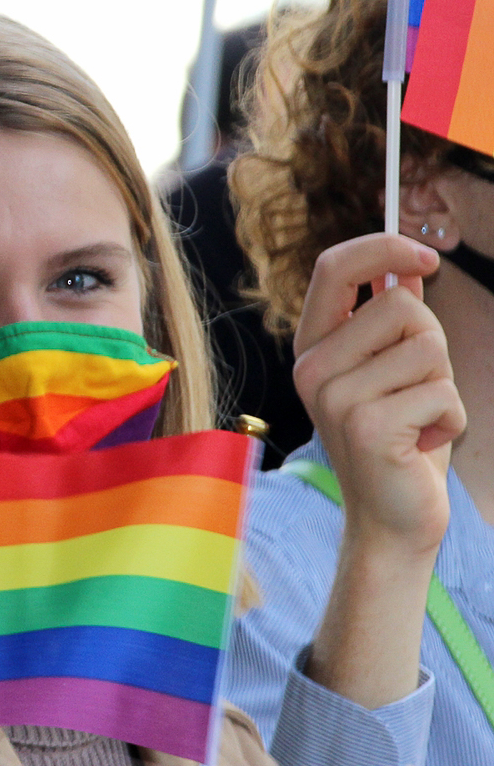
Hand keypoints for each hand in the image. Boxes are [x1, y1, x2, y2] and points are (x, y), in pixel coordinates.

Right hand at [293, 233, 464, 559]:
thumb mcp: (391, 371)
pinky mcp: (367, 426)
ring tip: (418, 418)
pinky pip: (443, 392)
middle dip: (431, 343)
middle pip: (400, 304)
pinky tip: (424, 442)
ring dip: (444, 383)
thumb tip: (406, 269)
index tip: (426, 259)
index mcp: (312, 348)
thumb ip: (390, 320)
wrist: (391, 517)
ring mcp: (335, 398)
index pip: (333, 267)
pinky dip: (452, 418)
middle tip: (414, 389)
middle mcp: (312, 368)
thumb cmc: (398, 439)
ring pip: (427, 346)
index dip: (383, 248)